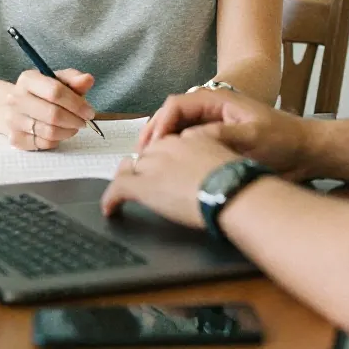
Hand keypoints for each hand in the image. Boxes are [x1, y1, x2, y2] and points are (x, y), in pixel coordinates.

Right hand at [5, 68, 95, 149]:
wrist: (16, 107)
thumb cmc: (43, 92)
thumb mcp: (59, 80)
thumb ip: (74, 79)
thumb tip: (88, 79)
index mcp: (28, 79)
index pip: (55, 91)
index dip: (76, 104)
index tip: (89, 112)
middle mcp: (15, 99)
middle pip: (52, 114)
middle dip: (74, 120)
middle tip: (84, 122)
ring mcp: (13, 120)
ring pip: (49, 132)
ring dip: (68, 131)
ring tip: (74, 126)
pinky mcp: (15, 138)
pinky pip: (43, 144)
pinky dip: (57, 140)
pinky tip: (61, 133)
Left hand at [101, 128, 242, 227]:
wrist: (232, 191)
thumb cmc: (237, 181)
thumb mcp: (226, 161)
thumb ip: (212, 160)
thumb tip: (209, 174)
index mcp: (190, 138)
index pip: (166, 144)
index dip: (161, 159)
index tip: (163, 170)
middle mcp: (169, 146)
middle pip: (148, 154)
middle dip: (143, 168)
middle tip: (143, 184)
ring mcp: (155, 164)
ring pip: (133, 168)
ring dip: (129, 180)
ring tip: (123, 196)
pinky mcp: (144, 184)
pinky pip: (119, 187)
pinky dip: (112, 199)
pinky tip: (110, 209)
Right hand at [139, 90, 311, 178]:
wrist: (304, 150)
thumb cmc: (282, 139)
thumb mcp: (253, 136)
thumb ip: (221, 135)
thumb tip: (187, 139)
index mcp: (217, 99)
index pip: (175, 105)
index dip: (159, 125)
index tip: (151, 148)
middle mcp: (210, 108)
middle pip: (170, 116)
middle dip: (154, 136)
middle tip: (140, 161)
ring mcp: (211, 123)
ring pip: (175, 130)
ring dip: (161, 146)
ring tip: (148, 167)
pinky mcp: (214, 138)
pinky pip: (186, 142)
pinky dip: (174, 153)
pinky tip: (168, 170)